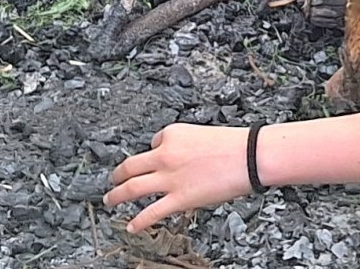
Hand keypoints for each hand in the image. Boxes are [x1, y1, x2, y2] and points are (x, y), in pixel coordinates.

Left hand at [106, 122, 257, 230]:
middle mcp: (165, 154)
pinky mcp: (179, 199)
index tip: (152, 161)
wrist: (249, 156)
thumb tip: (176, 162)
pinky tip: (131, 226)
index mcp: (172, 134)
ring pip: (132, 187)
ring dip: (117, 195)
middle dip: (118, 175)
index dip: (152, 154)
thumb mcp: (201, 135)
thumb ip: (184, 147)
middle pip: (131, 165)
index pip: (152, 144)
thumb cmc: (233, 145)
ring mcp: (170, 178)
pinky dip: (138, 221)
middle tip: (112, 180)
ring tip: (110, 200)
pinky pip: (151, 212)